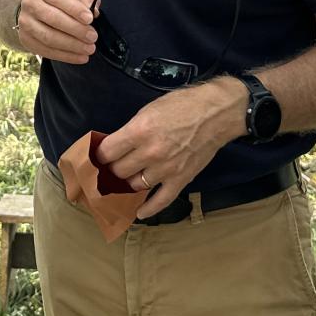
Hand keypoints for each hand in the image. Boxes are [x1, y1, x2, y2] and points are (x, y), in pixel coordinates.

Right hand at [15, 0, 98, 63]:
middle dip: (75, 29)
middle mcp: (29, 2)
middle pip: (52, 18)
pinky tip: (80, 57)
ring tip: (89, 49)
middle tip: (93, 37)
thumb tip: (93, 10)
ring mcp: (25, 22)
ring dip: (71, 45)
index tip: (90, 19)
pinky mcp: (25, 39)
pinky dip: (65, 56)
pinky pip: (46, 50)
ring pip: (48, 37)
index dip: (74, 8)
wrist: (37, 8)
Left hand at [97, 77, 243, 218]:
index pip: (107, 152)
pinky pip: (161, 201)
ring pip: (135, 186)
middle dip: (112, 169)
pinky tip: (138, 211)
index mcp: (139, 131)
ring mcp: (166, 169)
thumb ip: (131, 130)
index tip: (99, 156)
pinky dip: (148, 209)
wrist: (216, 114)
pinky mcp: (181, 179)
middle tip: (112, 166)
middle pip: (118, 171)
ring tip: (124, 180)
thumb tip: (116, 146)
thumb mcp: (149, 109)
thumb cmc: (182, 105)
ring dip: (127, 183)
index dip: (100, 155)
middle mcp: (150, 153)